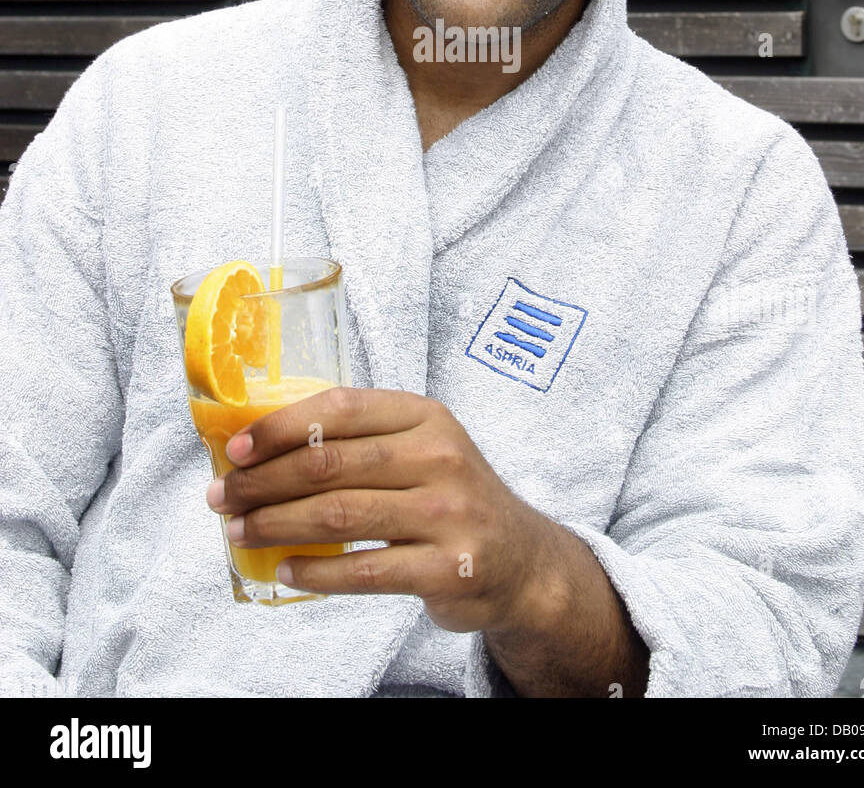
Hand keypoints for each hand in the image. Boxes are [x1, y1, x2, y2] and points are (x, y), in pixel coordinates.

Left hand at [206, 387, 562, 634]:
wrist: (522, 561)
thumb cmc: (451, 497)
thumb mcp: (422, 449)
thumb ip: (361, 442)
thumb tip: (265, 448)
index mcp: (425, 417)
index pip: (341, 409)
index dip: (281, 426)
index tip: (237, 448)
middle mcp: (440, 457)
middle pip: (330, 464)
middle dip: (264, 481)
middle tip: (224, 496)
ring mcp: (447, 513)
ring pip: (338, 515)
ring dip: (276, 524)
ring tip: (240, 532)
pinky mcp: (447, 568)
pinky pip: (364, 570)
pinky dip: (316, 571)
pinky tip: (286, 568)